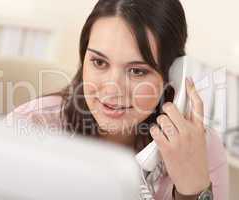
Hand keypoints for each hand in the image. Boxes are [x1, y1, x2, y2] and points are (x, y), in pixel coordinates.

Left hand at [150, 77, 209, 194]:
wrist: (194, 180)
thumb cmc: (195, 159)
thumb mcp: (198, 139)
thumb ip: (191, 125)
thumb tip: (179, 113)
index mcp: (198, 128)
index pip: (198, 105)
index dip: (192, 90)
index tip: (188, 81)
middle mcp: (189, 131)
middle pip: (172, 108)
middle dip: (166, 111)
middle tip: (167, 118)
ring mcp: (178, 139)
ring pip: (161, 119)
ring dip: (159, 124)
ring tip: (164, 132)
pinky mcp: (167, 147)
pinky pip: (155, 131)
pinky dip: (154, 132)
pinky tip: (159, 137)